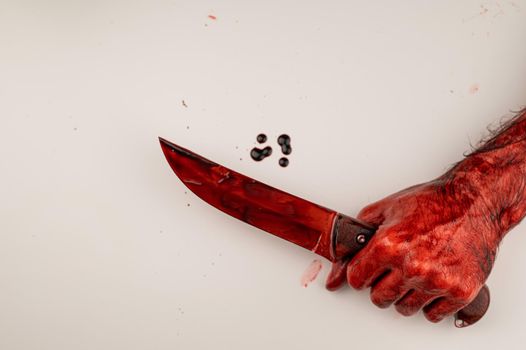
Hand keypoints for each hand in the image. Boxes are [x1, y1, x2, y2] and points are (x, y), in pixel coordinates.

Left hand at [326, 178, 500, 322]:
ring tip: (414, 276)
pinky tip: (432, 286)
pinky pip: (434, 315)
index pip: (356, 279)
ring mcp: (436, 281)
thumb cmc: (434, 203)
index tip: (365, 273)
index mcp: (389, 245)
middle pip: (379, 299)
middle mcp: (411, 266)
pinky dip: (431, 304)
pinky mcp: (459, 292)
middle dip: (380, 287)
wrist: (474, 203)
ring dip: (405, 296)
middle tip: (391, 274)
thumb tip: (343, 251)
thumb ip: (363, 229)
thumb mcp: (388, 207)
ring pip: (405, 309)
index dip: (359, 275)